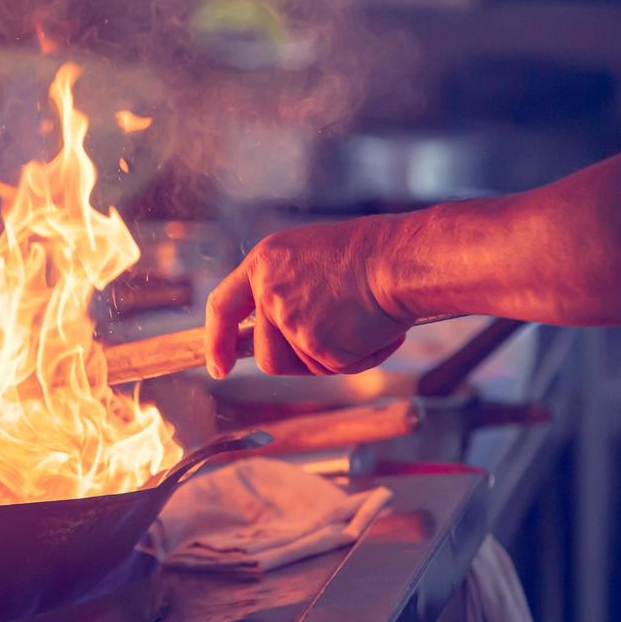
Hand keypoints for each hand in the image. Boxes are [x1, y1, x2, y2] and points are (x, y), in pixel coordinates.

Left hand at [204, 218, 411, 378]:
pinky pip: (336, 368)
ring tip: (360, 324)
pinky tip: (377, 328)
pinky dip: (361, 357)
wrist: (401, 260)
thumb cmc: (371, 253)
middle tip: (337, 340)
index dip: (218, 341)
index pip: (223, 307)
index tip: (218, 367)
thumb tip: (277, 331)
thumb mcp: (310, 258)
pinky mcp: (318, 346)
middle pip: (267, 355)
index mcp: (264, 264)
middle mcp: (269, 294)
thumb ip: (284, 290)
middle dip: (297, 359)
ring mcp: (291, 322)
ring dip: (330, 358)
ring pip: (300, 366)